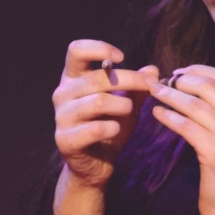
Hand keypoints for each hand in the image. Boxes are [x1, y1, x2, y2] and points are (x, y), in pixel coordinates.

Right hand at [52, 40, 159, 192]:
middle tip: (151, 85)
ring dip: (122, 105)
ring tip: (130, 110)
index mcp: (73, 79)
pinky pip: (93, 129)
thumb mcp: (125, 105)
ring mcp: (61, 117)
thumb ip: (136, 88)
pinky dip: (111, 128)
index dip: (99, 48)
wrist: (94, 166)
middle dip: (130, 79)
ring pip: (98, 101)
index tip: (122, 58)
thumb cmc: (108, 128)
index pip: (76, 50)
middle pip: (97, 78)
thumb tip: (153, 69)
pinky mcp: (65, 139)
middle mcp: (62, 94)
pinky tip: (116, 130)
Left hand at [149, 65, 214, 214]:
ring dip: (170, 95)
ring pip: (195, 105)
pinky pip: (187, 126)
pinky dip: (169, 117)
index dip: (197, 70)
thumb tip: (191, 84)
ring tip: (154, 92)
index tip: (178, 72)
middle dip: (181, 80)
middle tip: (161, 81)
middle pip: (209, 86)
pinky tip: (157, 114)